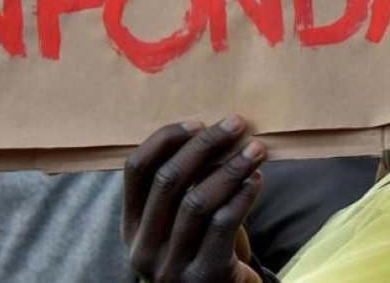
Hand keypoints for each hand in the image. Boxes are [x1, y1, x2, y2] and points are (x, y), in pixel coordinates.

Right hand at [124, 115, 266, 282]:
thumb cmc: (203, 250)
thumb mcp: (181, 222)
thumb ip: (186, 185)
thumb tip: (215, 132)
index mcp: (132, 226)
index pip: (136, 169)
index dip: (166, 139)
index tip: (198, 122)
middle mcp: (143, 247)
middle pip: (168, 180)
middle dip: (205, 144)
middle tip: (236, 124)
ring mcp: (170, 266)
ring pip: (197, 201)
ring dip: (231, 168)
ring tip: (256, 150)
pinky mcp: (203, 277)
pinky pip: (222, 225)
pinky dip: (242, 197)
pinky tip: (256, 180)